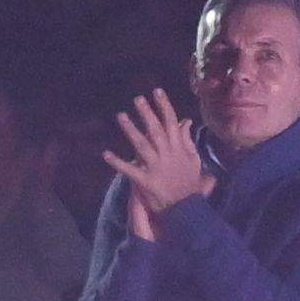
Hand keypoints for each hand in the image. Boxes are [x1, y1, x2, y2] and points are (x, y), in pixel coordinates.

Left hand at [105, 88, 214, 226]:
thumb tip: (185, 121)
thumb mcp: (193, 159)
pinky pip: (129, 170)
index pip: (171, 123)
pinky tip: (106, 154)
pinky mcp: (145, 180)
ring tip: (121, 116)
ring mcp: (155, 167)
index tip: (157, 92)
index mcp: (178, 148)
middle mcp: (167, 154)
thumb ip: (187, 140)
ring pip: (142, 145)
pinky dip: (118, 162)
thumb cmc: (189, 183)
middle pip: (155, 130)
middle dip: (147, 114)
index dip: (164, 106)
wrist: (186, 208)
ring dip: (131, 130)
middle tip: (137, 99)